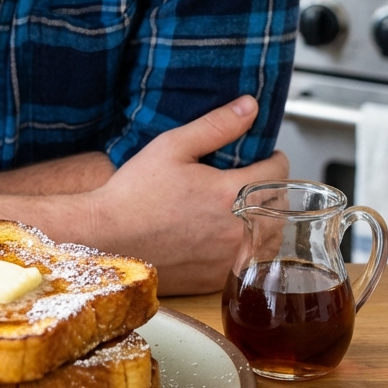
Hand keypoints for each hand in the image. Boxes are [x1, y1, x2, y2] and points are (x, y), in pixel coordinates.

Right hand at [90, 96, 288, 294]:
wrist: (106, 238)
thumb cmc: (134, 193)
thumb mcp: (172, 146)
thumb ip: (216, 125)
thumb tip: (249, 107)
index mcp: (231, 194)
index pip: (279, 172)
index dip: (274, 158)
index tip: (265, 156)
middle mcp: (238, 230)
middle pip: (281, 206)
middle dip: (272, 189)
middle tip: (251, 179)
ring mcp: (229, 259)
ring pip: (270, 237)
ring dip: (264, 220)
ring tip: (241, 207)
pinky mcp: (217, 280)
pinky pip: (249, 261)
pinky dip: (246, 246)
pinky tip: (223, 235)